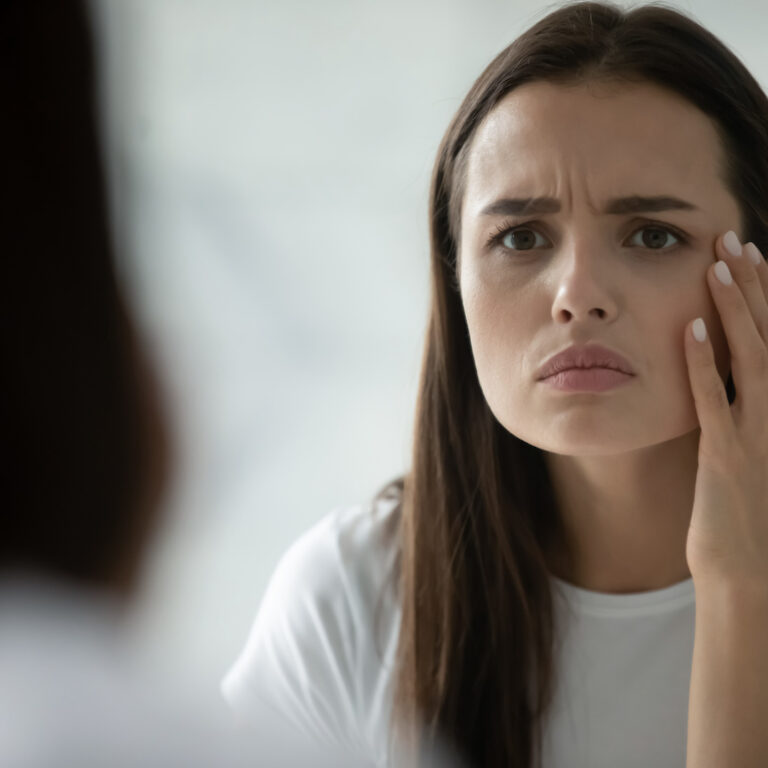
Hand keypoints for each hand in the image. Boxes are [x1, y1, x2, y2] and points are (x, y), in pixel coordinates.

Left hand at [684, 231, 767, 589]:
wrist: (753, 572)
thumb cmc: (752, 511)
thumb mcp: (757, 448)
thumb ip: (747, 404)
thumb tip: (727, 362)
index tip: (753, 254)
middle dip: (752, 285)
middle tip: (733, 239)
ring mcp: (761, 434)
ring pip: (749, 357)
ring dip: (733, 309)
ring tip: (716, 266)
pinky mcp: (726, 457)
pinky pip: (714, 400)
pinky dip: (702, 362)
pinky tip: (688, 329)